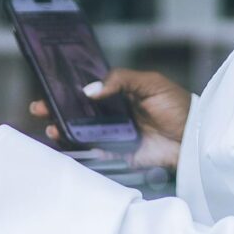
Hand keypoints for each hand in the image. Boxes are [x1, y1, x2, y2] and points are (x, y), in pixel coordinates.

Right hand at [29, 67, 191, 171]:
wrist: (194, 139)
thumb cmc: (178, 106)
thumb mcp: (150, 83)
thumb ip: (120, 80)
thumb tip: (89, 90)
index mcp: (121, 93)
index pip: (89, 89)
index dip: (68, 88)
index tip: (49, 85)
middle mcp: (114, 113)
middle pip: (79, 110)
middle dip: (56, 108)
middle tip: (39, 106)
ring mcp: (114, 133)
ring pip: (81, 130)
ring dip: (62, 128)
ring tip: (51, 125)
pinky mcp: (118, 153)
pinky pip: (92, 150)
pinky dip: (76, 147)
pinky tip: (64, 141)